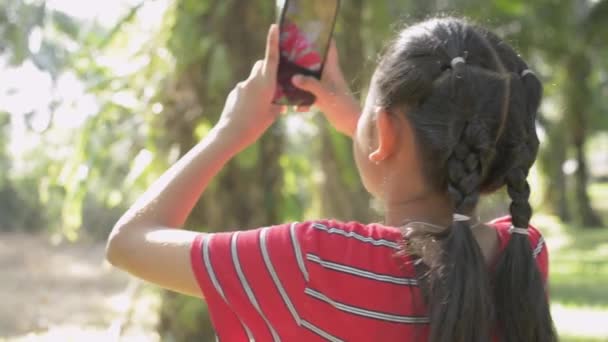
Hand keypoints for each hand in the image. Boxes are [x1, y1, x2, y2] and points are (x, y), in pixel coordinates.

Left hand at [215, 25, 281, 149]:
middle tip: (274, 82)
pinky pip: (245, 90)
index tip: (274, 27)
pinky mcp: (234, 93)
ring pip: (253, 80)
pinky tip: (250, 112)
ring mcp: (241, 86)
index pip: (271, 58)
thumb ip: (277, 106)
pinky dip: (250, 96)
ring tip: (262, 106)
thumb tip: (280, 105)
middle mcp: (253, 81)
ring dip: (259, 87)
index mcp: (266, 83)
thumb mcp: (272, 116)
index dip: (273, 41)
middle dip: (267, 68)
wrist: (231, 133)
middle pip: (261, 65)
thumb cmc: (255, 125)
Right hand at [291, 41, 360, 136]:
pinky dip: (302, 100)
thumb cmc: (342, 106)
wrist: (352, 124)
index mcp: (332, 69)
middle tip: (287, 54)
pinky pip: (309, 95)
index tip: (308, 31)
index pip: (329, 47)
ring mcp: (325, 86)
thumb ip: (310, 85)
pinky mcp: (323, 98)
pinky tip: (296, 108)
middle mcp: (328, 75)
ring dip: (299, 81)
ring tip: (285, 80)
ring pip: (309, 78)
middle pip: (314, 61)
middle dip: (302, 58)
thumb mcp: (325, 94)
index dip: (322, 37)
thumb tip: (293, 77)